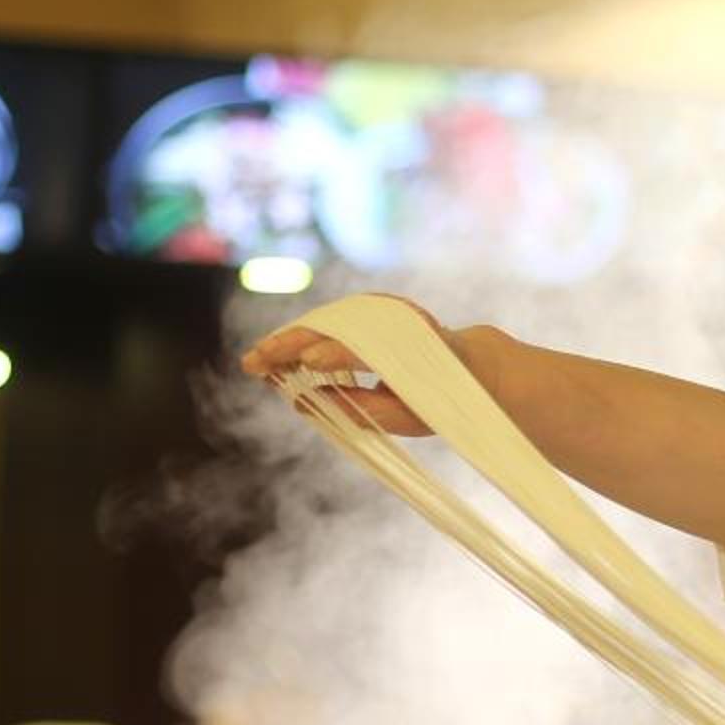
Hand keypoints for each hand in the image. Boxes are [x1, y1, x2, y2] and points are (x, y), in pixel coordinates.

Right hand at [237, 295, 456, 437]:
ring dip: (290, 338)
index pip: (368, 349)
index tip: (306, 363)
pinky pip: (332, 319)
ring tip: (258, 362)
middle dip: (292, 344)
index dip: (335, 356)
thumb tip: (303, 402)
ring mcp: (386, 309)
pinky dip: (304, 334)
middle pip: (336, 327)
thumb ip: (359, 409)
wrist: (470, 364)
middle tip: (253, 365)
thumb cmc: (437, 398)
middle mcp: (401, 320)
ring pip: (329, 320)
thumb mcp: (405, 415)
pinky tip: (279, 351)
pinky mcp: (373, 308)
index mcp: (417, 349)